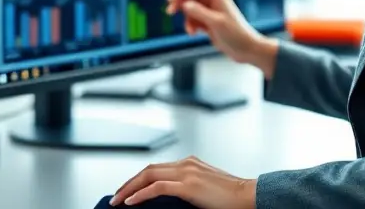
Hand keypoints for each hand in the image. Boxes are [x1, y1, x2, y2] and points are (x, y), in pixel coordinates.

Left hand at [109, 155, 255, 207]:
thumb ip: (188, 188)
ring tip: (118, 200)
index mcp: (190, 163)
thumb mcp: (205, 188)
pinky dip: (141, 193)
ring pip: (149, 175)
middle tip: (116, 196)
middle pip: (149, 169)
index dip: (139, 178)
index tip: (127, 189)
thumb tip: (170, 199)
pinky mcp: (189, 186)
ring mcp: (187, 172)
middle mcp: (186, 163)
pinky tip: (131, 201)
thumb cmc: (231, 197)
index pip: (157, 168)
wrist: (248, 196)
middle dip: (129, 182)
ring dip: (129, 187)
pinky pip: (157, 188)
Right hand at [165, 0, 275, 70]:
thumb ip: (200, 12)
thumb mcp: (216, 23)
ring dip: (186, 17)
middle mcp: (214, 2)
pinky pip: (195, 20)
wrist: (247, 50)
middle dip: (180, 0)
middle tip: (169, 9)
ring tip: (188, 30)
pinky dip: (191, 25)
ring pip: (191, 9)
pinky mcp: (210, 24)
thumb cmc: (235, 34)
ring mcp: (211, 13)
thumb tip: (185, 4)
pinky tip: (192, 34)